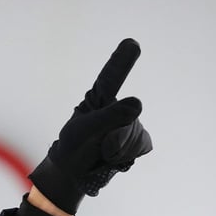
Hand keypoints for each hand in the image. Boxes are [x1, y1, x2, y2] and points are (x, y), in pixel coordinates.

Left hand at [29, 38, 152, 213]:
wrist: (75, 172)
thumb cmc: (73, 145)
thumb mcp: (82, 131)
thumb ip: (108, 117)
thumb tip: (138, 104)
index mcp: (99, 97)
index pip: (111, 76)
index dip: (121, 60)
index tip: (131, 44)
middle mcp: (117, 104)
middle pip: (128, 118)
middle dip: (113, 139)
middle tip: (97, 146)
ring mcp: (130, 120)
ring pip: (135, 136)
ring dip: (117, 151)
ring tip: (102, 152)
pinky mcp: (138, 138)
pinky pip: (141, 146)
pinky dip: (126, 157)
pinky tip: (115, 157)